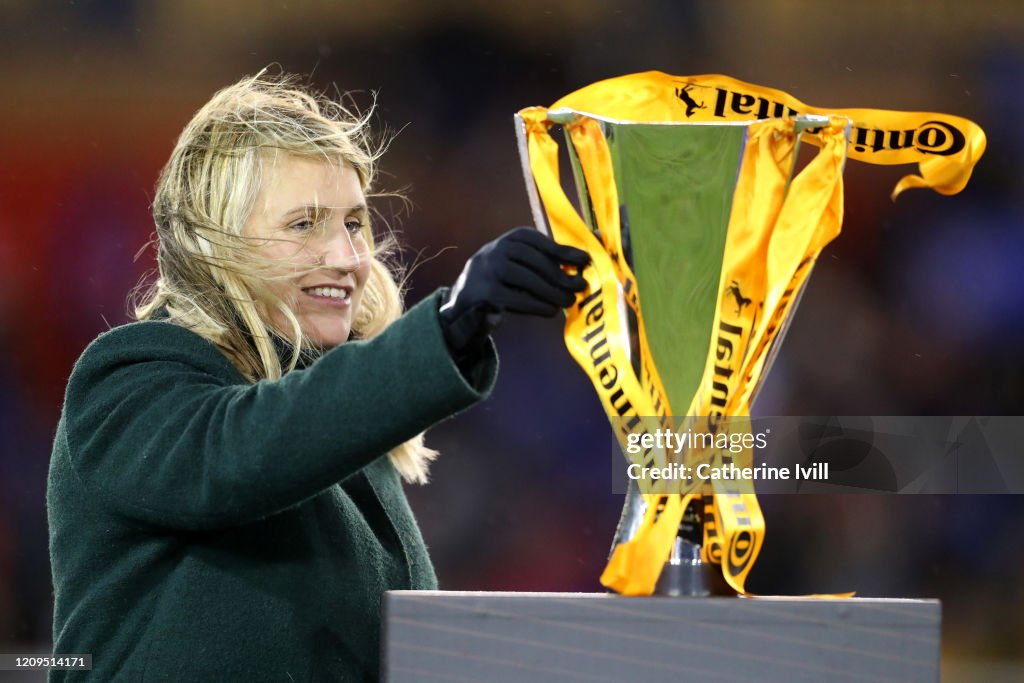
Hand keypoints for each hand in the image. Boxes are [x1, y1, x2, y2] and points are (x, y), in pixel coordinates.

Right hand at [439, 227, 589, 355]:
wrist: (466, 303)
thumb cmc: (504, 283)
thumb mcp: (520, 265)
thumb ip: (545, 262)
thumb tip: (581, 263)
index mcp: (508, 240)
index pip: (536, 240)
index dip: (561, 249)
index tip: (584, 260)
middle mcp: (494, 250)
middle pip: (532, 259)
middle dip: (559, 274)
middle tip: (580, 286)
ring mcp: (486, 270)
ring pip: (525, 278)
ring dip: (551, 291)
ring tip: (568, 301)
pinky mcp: (483, 292)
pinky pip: (515, 298)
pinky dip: (536, 305)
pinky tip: (550, 310)